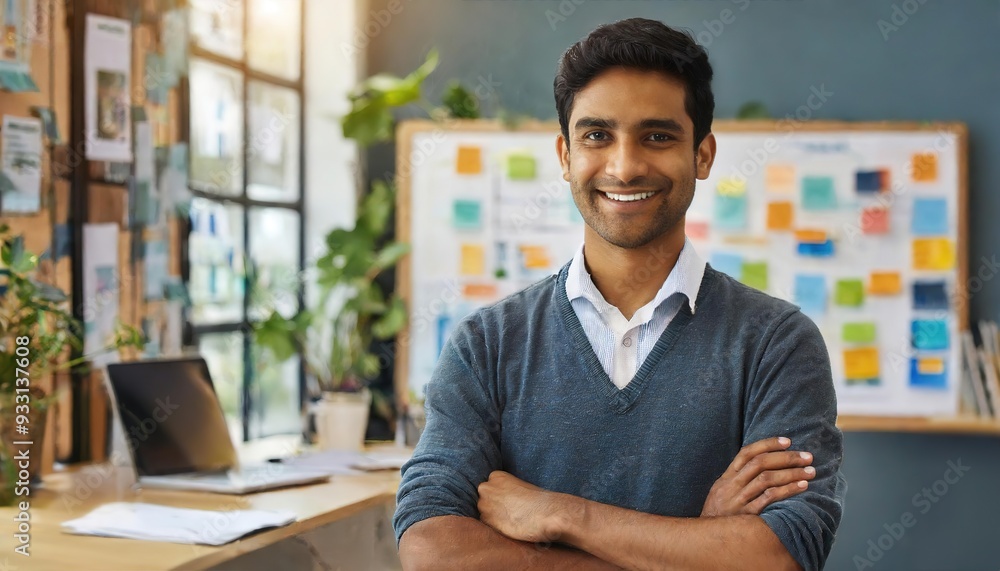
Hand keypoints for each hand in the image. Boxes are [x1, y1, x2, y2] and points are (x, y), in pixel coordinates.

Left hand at [478, 470, 570, 543]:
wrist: (546, 512)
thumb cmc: (539, 500)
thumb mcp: (520, 487)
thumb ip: (506, 491)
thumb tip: (501, 501)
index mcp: (496, 475)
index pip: (489, 487)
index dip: (498, 497)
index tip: (509, 502)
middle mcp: (486, 488)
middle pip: (483, 499)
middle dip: (493, 506)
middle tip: (509, 512)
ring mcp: (484, 504)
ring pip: (484, 512)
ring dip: (493, 517)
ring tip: (510, 520)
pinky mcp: (487, 521)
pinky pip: (487, 525)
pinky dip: (495, 527)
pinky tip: (509, 526)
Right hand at [701, 436, 815, 516]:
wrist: (707, 539)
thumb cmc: (719, 514)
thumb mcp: (721, 492)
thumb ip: (737, 479)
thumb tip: (762, 465)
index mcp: (726, 477)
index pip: (746, 453)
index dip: (767, 444)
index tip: (787, 441)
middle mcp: (732, 485)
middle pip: (760, 463)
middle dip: (786, 458)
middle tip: (807, 457)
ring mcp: (739, 500)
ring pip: (766, 479)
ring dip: (791, 473)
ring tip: (810, 471)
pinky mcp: (748, 515)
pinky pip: (769, 499)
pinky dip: (787, 490)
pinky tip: (802, 487)